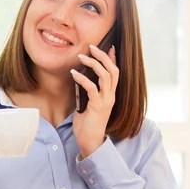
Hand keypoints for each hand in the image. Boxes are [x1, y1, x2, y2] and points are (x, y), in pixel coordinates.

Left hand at [71, 44, 118, 158]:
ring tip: (81, 57)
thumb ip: (87, 92)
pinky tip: (74, 73)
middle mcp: (110, 96)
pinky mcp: (97, 106)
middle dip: (103, 56)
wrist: (90, 141)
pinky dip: (83, 78)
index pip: (115, 73)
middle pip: (112, 70)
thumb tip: (80, 79)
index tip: (109, 47)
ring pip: (105, 76)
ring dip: (93, 64)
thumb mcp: (87, 104)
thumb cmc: (87, 124)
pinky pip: (92, 88)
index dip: (112, 59)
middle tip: (92, 47)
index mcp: (109, 95)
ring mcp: (106, 101)